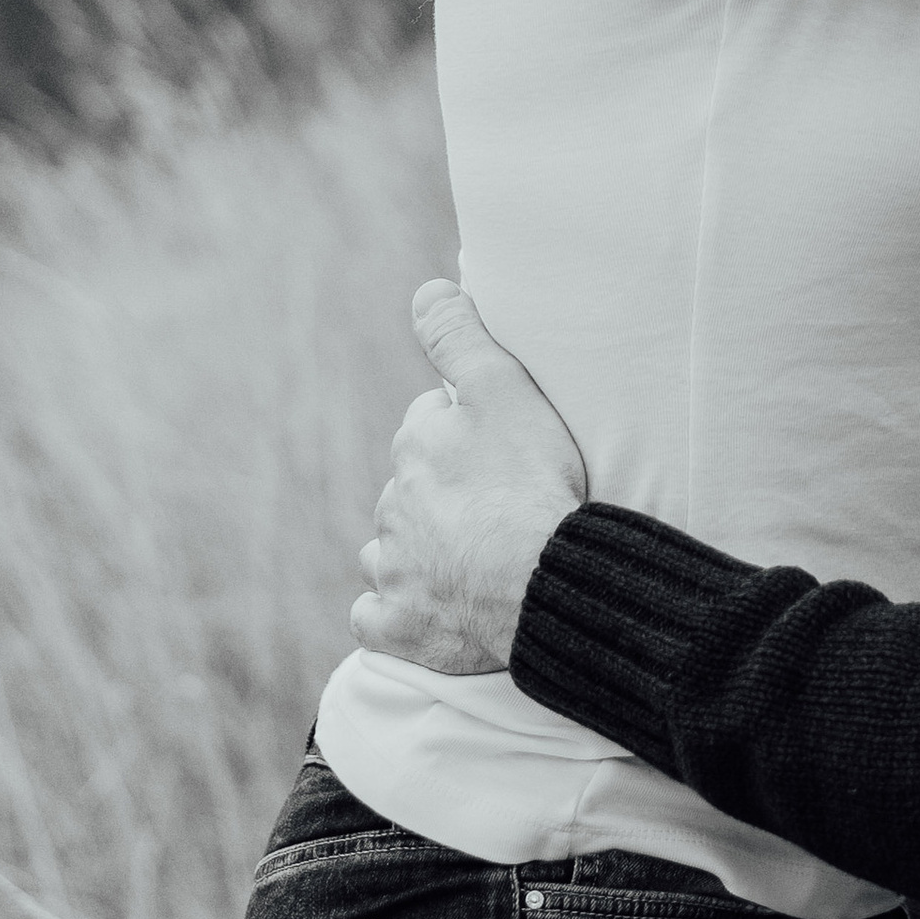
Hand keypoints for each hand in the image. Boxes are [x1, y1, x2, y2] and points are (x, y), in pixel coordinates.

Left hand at [349, 280, 588, 676]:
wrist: (541, 580)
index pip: (426, 427)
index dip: (461, 433)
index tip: (495, 448)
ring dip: (412, 552)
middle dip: (437, 493)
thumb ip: (459, 336)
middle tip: (491, 505)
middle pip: (409, 491)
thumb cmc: (529, 480)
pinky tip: (420, 610)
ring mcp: (394, 571)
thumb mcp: (502, 388)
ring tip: (461, 558)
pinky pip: (378, 619)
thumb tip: (426, 290)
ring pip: (388, 552)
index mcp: (415, 448)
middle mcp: (393, 507)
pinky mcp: (401, 628)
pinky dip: (392, 613)